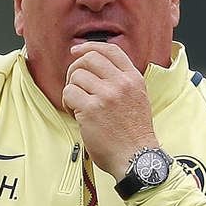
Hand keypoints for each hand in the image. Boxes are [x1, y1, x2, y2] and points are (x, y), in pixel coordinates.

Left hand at [60, 42, 159, 180]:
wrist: (136, 157)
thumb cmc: (133, 134)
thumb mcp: (137, 99)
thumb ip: (122, 82)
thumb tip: (95, 67)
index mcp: (133, 79)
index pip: (110, 50)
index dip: (89, 47)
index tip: (76, 51)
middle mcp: (121, 83)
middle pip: (89, 59)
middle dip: (75, 69)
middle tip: (74, 85)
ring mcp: (106, 95)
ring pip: (76, 76)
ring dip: (71, 90)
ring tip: (78, 106)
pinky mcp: (91, 109)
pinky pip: (69, 93)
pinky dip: (67, 103)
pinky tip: (75, 114)